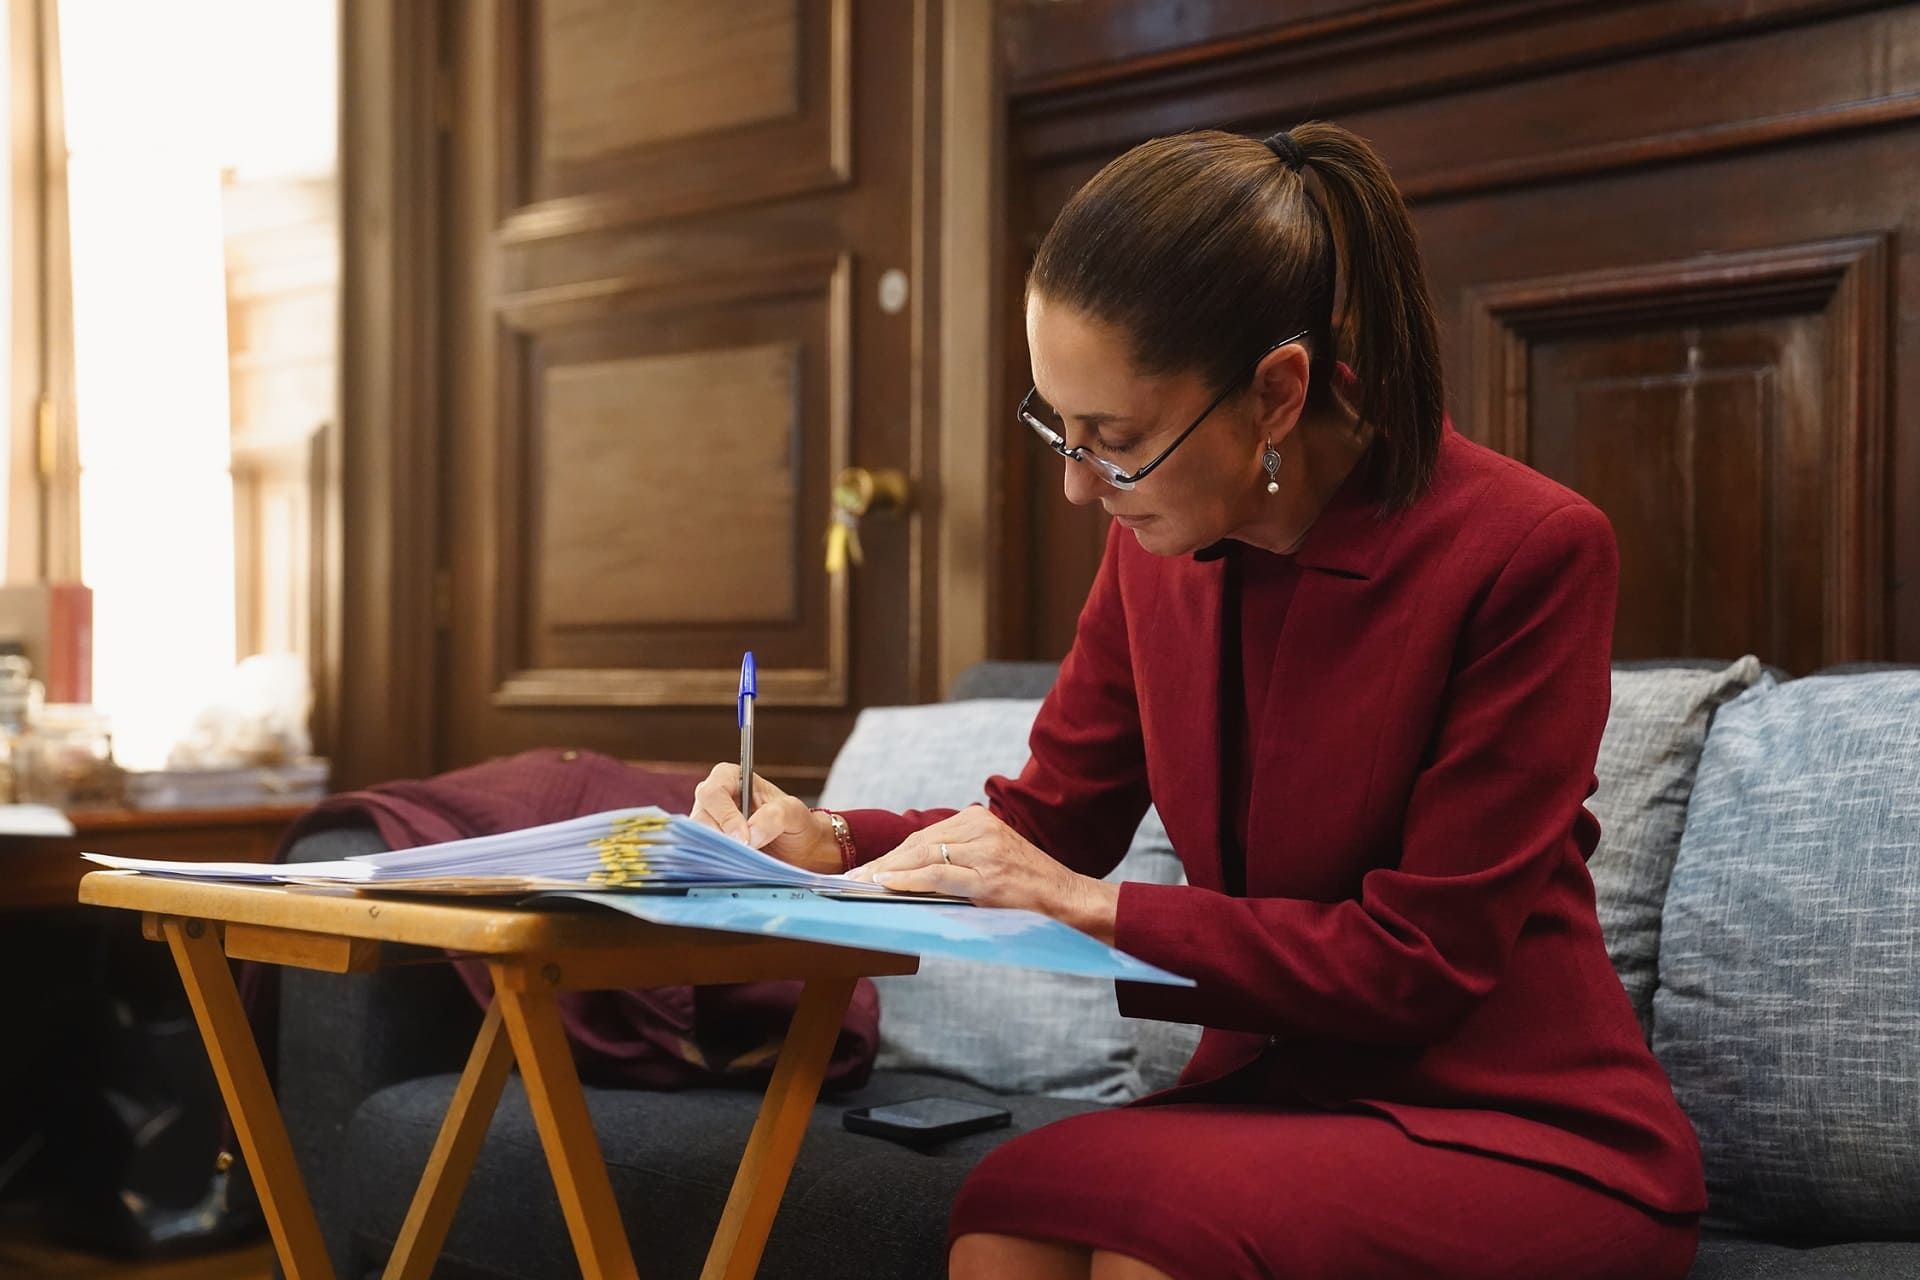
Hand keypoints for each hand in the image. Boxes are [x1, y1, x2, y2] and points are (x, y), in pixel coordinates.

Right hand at [690, 764, 839, 874]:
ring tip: (742, 861)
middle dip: (720, 838)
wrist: (798, 848)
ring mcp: (707, 823)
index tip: (745, 838)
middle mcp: (714, 799)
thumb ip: (775, 816)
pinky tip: (733, 868)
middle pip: (700, 816)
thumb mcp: (794, 814)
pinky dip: (714, 863)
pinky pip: (700, 854)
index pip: (714, 791)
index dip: (725, 815)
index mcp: (731, 778)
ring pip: (697, 839)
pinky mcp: (707, 846)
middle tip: (744, 852)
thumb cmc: (795, 823)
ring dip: (718, 853)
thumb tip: (750, 835)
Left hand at [845, 806, 1118, 940]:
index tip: (866, 868)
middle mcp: (981, 828)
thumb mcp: (992, 860)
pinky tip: (886, 884)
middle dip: (883, 862)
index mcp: (980, 820)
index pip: (925, 837)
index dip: (892, 854)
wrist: (1069, 900)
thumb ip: (958, 858)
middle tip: (851, 879)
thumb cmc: (1029, 886)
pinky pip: (938, 875)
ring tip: (861, 884)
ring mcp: (985, 851)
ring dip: (888, 871)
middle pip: (918, 844)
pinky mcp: (987, 876)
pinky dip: (908, 880)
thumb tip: (909, 873)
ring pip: (923, 856)